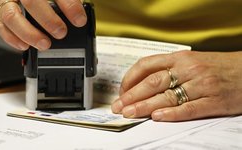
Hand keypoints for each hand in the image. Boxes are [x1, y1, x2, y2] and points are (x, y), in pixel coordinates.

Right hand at [0, 0, 86, 49]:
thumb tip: (77, 10)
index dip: (69, 5)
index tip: (79, 19)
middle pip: (31, 1)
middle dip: (48, 20)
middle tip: (61, 32)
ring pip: (12, 16)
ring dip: (29, 33)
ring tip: (44, 43)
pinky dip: (12, 38)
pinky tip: (24, 45)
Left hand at [111, 50, 241, 120]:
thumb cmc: (218, 66)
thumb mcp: (191, 60)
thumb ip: (168, 68)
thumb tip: (142, 82)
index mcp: (180, 57)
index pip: (147, 65)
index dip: (130, 78)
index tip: (121, 91)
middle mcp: (188, 69)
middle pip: (153, 82)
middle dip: (132, 95)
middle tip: (119, 106)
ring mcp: (201, 85)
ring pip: (167, 96)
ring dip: (144, 106)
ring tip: (130, 113)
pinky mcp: (213, 101)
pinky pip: (189, 108)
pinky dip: (171, 114)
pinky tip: (157, 117)